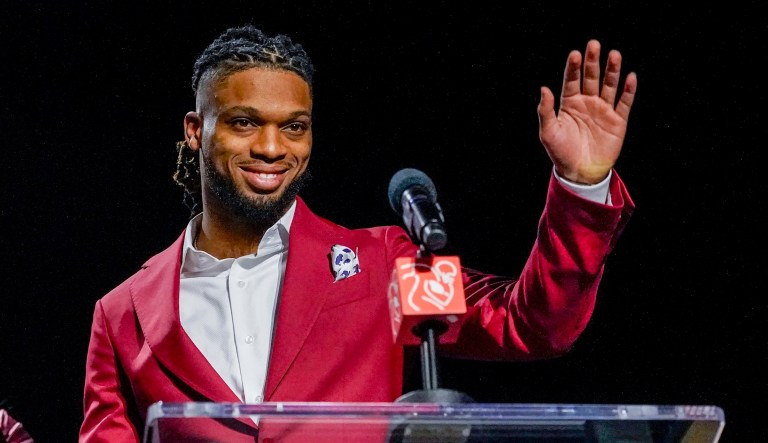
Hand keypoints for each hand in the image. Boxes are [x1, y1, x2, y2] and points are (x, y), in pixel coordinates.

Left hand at [538, 39, 637, 184]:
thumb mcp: (548, 132)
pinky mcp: (618, 121)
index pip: (572, 80)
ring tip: (614, 54)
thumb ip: (545, 110)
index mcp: (569, 103)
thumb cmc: (561, 153)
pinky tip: (630, 77)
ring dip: (612, 71)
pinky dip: (628, 91)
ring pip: (609, 86)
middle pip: (591, 77)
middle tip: (594, 45)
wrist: (580, 173)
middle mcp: (587, 103)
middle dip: (593, 62)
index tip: (575, 54)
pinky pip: (625, 103)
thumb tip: (544, 88)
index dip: (574, 67)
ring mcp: (603, 110)